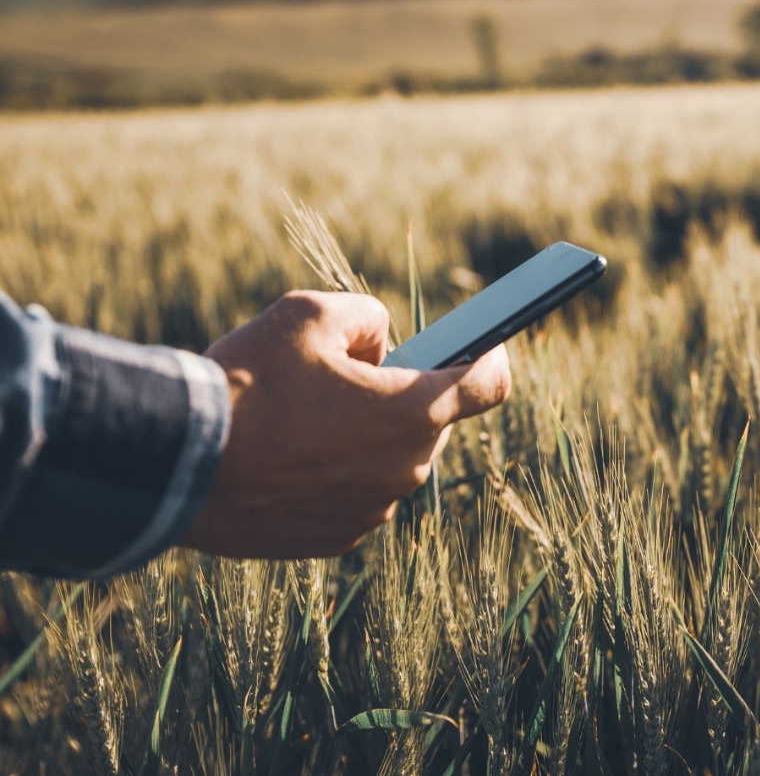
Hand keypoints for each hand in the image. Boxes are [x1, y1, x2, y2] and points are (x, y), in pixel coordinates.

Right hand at [179, 290, 510, 558]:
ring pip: (389, 458)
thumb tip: (379, 343)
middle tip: (350, 373)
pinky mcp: (338, 538)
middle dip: (402, 392)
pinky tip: (288, 455)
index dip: (489, 357)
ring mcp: (373, 510)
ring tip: (304, 415)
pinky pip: (357, 492)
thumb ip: (365, 316)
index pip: (489, 384)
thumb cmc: (245, 383)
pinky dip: (338, 471)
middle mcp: (405, 469)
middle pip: (431, 420)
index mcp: (413, 412)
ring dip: (366, 433)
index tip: (482, 345)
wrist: (178, 465)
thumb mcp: (307, 314)